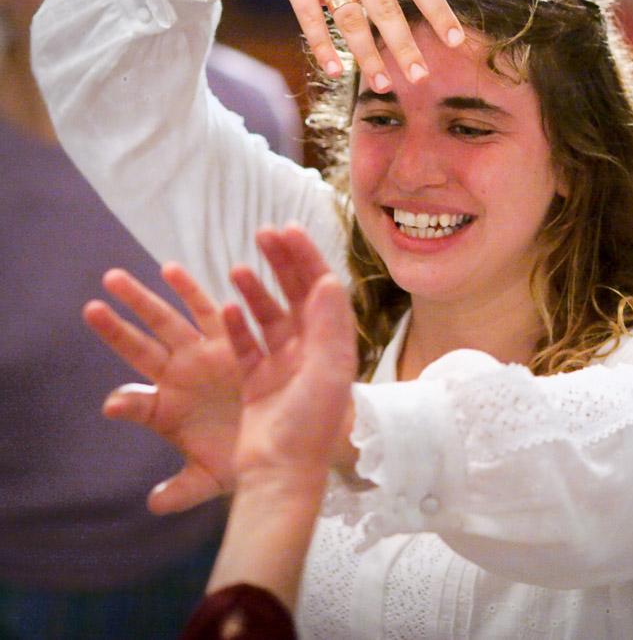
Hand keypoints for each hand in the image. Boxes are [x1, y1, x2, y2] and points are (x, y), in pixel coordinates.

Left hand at [83, 264, 241, 513]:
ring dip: (151, 297)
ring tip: (122, 277)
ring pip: (174, 319)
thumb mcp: (208, 476)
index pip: (136, 388)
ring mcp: (205, 353)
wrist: (279, 442)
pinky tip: (174, 273)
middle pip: (148, 339)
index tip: (109, 385)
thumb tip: (152, 503)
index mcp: (169, 402)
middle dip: (125, 315)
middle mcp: (183, 370)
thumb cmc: (239, 457)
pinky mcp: (230, 341)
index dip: (122, 380)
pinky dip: (192, 295)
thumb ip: (181, 488)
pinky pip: (209, 313)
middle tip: (103, 288)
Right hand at [158, 0, 465, 90]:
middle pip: (385, 7)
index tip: (457, 42)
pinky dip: (322, 47)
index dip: (439, 12)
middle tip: (421, 78)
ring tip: (383, 86)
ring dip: (367, 55)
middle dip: (404, 45)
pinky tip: (335, 72)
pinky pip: (309, 20)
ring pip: (349, 19)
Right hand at [223, 224, 359, 481]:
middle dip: (284, 264)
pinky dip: (238, 327)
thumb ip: (326, 326)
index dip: (309, 259)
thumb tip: (328, 279)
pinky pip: (247, 346)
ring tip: (240, 269)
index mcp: (333, 348)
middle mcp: (311, 352)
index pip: (323, 291)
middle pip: (298, 297)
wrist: (280, 475)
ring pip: (270, 318)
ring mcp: (284, 366)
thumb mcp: (324, 373)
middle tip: (264, 234)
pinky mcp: (258, 382)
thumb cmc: (308, 427)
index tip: (289, 230)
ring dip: (257, 292)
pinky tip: (227, 310)